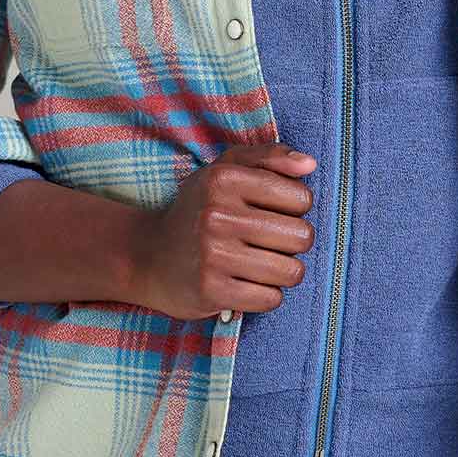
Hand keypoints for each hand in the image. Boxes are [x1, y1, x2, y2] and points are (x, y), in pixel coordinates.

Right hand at [130, 140, 316, 324]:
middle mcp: (216, 214)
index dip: (295, 208)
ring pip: (290, 272)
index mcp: (223, 179)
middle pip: (301, 237)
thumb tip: (310, 164)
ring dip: (282, 272)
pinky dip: (265, 294)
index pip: (301, 198)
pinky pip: (271, 299)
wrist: (148, 257)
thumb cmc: (198, 210)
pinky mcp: (211, 291)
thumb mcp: (225, 170)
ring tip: (260, 264)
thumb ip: (270, 157)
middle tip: (268, 242)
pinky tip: (246, 284)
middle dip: (292, 243)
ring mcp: (212, 255)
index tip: (272, 211)